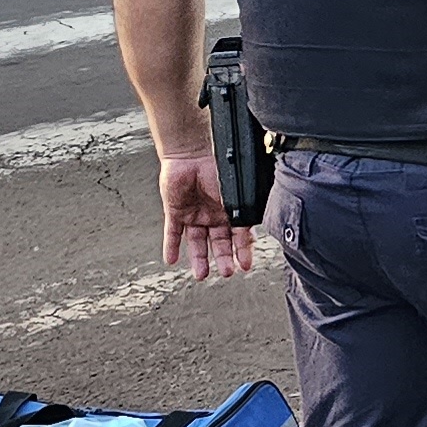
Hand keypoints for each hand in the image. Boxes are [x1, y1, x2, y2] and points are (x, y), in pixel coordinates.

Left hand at [158, 154, 254, 280]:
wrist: (193, 151)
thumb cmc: (219, 165)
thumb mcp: (236, 192)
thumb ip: (243, 211)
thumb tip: (255, 228)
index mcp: (230, 211)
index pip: (238, 237)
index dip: (242, 251)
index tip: (245, 265)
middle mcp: (213, 216)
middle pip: (218, 243)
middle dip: (223, 259)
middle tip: (227, 271)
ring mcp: (194, 215)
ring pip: (196, 242)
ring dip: (199, 259)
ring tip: (201, 275)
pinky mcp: (175, 211)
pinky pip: (173, 233)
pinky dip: (171, 246)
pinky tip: (171, 260)